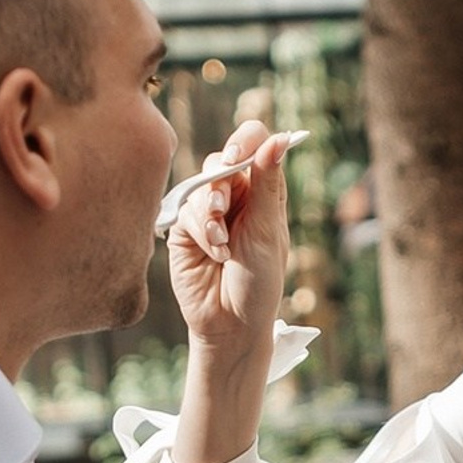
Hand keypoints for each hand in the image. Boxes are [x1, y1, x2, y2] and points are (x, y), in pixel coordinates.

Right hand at [166, 121, 292, 371]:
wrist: (231, 324)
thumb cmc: (259, 282)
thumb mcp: (266, 231)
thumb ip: (266, 185)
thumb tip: (277, 138)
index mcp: (263, 191)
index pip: (254, 143)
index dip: (247, 142)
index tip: (240, 157)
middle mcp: (235, 195)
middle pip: (221, 158)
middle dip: (222, 182)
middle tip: (224, 207)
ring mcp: (208, 210)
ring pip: (201, 184)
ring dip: (210, 212)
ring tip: (222, 245)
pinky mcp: (185, 228)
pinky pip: (185, 208)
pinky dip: (200, 229)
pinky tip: (213, 252)